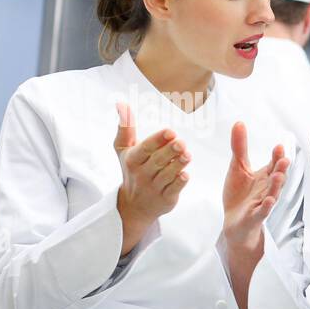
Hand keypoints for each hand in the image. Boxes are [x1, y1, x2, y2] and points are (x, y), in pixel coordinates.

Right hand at [113, 102, 189, 253]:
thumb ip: (125, 127)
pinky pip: (173, 190)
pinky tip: (185, 174)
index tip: (170, 131)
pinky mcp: (165, 199)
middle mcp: (142, 174)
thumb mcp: (123, 149)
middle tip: (181, 142)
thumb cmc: (131, 170)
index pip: (145, 148)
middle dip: (170, 151)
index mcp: (132, 160)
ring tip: (188, 154)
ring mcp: (153, 188)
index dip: (158, 140)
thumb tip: (121, 103)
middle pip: (157, 161)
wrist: (133, 205)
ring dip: (178, 165)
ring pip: (167, 175)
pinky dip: (179, 183)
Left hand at [222, 121, 288, 252]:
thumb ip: (240, 146)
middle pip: (276, 178)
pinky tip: (268, 200)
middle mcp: (266, 189)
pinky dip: (266, 207)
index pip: (274, 164)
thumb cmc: (239, 196)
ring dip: (276, 185)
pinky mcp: (255, 216)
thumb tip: (239, 123)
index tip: (279, 147)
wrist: (234, 222)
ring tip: (278, 176)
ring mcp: (262, 203)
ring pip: (272, 193)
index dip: (277, 157)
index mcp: (264, 177)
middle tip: (284, 159)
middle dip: (281, 169)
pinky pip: (262, 211)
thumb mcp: (237, 167)